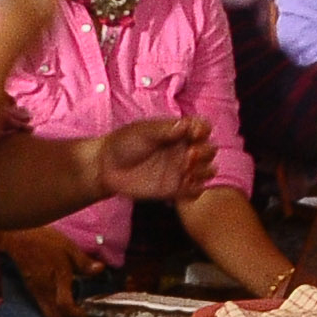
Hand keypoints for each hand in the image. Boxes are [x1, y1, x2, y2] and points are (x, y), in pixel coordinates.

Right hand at [2, 222, 87, 316]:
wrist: (18, 239)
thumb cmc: (44, 241)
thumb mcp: (68, 247)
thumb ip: (84, 262)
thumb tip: (100, 270)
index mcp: (57, 279)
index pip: (64, 304)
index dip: (75, 314)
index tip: (85, 315)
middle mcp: (45, 290)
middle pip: (56, 316)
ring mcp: (37, 292)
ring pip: (48, 314)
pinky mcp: (32, 290)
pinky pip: (43, 308)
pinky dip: (54, 314)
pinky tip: (62, 310)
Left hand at [88, 115, 211, 203]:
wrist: (106, 168)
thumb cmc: (124, 144)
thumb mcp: (142, 132)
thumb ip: (164, 129)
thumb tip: (184, 125)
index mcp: (180, 132)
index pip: (203, 128)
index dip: (204, 130)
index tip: (195, 134)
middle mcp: (184, 150)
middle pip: (210, 150)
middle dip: (205, 153)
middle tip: (188, 156)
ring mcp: (181, 170)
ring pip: (207, 171)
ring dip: (203, 171)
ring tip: (185, 171)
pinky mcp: (174, 188)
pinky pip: (195, 191)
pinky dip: (195, 189)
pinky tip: (183, 186)